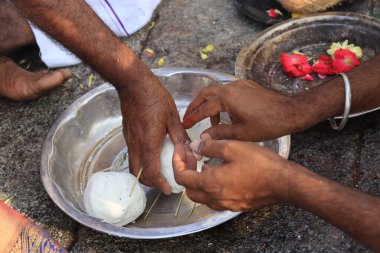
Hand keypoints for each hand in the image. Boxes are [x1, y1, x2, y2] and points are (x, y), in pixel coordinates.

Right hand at [119, 65, 188, 193]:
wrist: (133, 84)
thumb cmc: (154, 97)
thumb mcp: (172, 116)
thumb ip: (179, 135)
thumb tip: (188, 148)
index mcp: (149, 143)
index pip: (152, 172)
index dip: (160, 184)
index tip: (168, 189)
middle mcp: (136, 145)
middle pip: (139, 174)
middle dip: (150, 182)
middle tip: (163, 182)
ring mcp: (129, 140)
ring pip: (133, 165)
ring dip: (144, 173)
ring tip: (158, 172)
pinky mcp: (127, 134)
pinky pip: (132, 155)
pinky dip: (141, 162)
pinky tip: (151, 155)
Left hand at [173, 134, 287, 211]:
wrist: (283, 183)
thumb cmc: (260, 164)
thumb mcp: (232, 147)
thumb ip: (210, 146)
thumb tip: (197, 145)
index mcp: (210, 183)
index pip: (181, 176)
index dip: (176, 160)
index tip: (180, 148)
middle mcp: (215, 198)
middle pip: (188, 188)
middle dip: (185, 170)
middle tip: (190, 155)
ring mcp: (226, 204)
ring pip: (201, 195)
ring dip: (196, 179)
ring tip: (202, 162)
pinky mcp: (236, 204)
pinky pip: (214, 198)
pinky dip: (209, 186)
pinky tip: (218, 172)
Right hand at [182, 80, 299, 141]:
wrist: (290, 112)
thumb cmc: (266, 124)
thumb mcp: (239, 133)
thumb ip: (219, 133)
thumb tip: (203, 137)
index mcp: (226, 98)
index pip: (204, 109)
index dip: (193, 118)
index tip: (185, 125)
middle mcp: (230, 87)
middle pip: (205, 93)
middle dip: (196, 105)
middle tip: (189, 117)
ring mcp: (239, 84)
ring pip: (216, 90)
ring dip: (209, 103)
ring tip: (209, 120)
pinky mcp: (247, 85)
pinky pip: (228, 90)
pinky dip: (221, 100)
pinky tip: (224, 112)